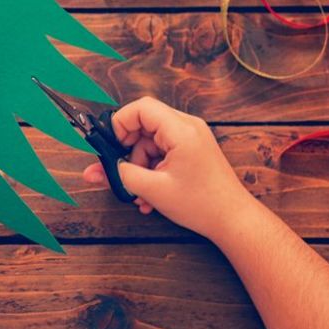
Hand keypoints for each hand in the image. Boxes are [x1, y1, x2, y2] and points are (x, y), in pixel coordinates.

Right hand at [82, 97, 257, 239]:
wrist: (232, 219)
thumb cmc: (202, 204)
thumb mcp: (153, 190)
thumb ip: (121, 175)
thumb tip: (96, 170)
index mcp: (181, 130)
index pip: (141, 108)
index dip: (120, 124)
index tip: (111, 147)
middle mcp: (188, 128)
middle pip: (144, 125)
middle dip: (129, 151)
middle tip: (122, 172)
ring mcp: (191, 138)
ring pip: (150, 142)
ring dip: (140, 166)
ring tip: (141, 194)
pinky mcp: (191, 150)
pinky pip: (162, 152)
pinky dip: (152, 170)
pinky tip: (150, 195)